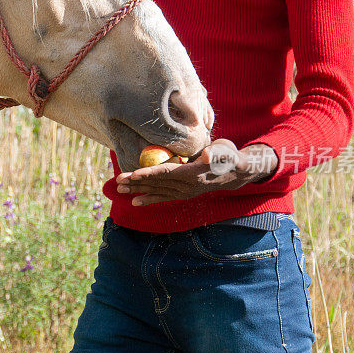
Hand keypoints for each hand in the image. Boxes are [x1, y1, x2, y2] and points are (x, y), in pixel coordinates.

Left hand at [115, 140, 277, 205]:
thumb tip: (207, 156)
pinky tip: (135, 202)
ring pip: (157, 190)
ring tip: (119, 189)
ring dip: (138, 190)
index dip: (149, 173)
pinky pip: (163, 197)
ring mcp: (184, 192)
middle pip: (157, 183)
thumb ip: (217, 153)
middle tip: (117, 181)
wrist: (235, 173)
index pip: (167, 172)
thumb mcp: (225, 151)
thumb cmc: (228, 156)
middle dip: (136, 182)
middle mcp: (187, 186)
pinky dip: (149, 199)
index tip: (133, 174)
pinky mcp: (183, 194)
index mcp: (193, 173)